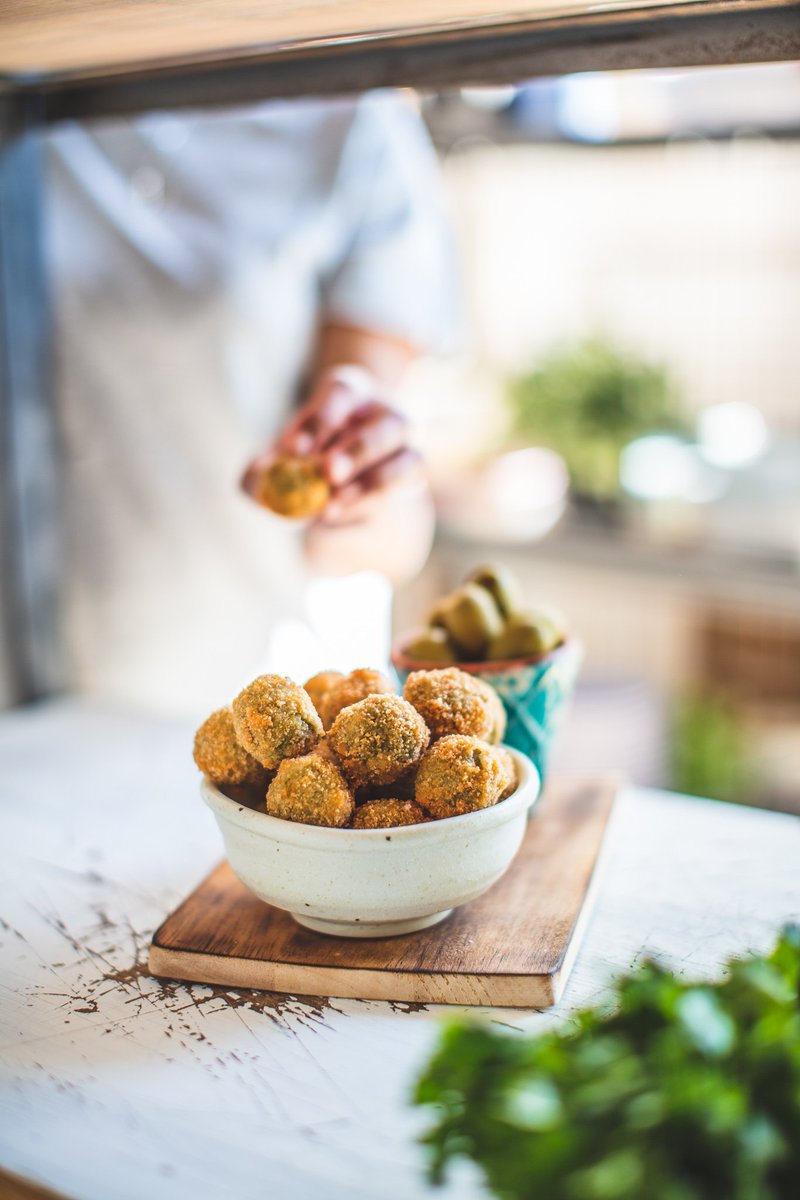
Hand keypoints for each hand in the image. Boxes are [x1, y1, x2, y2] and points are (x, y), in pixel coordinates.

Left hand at [241, 366, 422, 519]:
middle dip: (357, 451)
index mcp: (348, 392)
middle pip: (388, 423)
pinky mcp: (411, 473)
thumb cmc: (307, 454)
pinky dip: (372, 503)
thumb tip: (255, 484)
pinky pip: (405, 489)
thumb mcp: (278, 457)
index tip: (295, 450)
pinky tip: (339, 513)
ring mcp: (405, 444)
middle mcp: (385, 412)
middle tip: (327, 474)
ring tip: (330, 507)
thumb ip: (260, 471)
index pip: (342, 392)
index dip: (320, 419)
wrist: (341, 476)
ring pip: (408, 459)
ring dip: (372, 484)